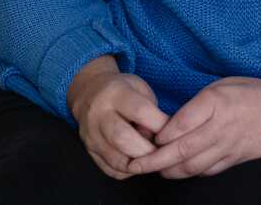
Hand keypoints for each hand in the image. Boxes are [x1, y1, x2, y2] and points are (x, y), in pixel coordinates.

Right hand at [67, 57, 170, 179]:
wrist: (89, 92)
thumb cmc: (122, 90)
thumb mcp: (140, 88)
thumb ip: (150, 111)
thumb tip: (159, 138)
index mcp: (115, 93)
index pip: (140, 111)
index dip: (159, 124)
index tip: (172, 132)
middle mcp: (99, 114)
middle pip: (123, 138)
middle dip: (147, 150)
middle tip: (162, 151)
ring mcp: (91, 134)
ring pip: (115, 159)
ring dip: (138, 164)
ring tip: (150, 158)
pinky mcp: (89, 150)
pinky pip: (110, 169)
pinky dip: (127, 171)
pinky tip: (136, 162)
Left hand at [125, 76, 260, 178]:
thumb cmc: (257, 92)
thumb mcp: (226, 84)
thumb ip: (200, 102)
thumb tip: (172, 121)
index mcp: (218, 101)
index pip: (182, 122)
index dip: (161, 132)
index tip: (147, 134)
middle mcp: (222, 127)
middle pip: (182, 149)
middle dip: (154, 160)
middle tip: (133, 164)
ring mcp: (228, 147)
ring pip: (191, 166)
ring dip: (167, 170)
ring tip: (148, 169)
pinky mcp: (234, 160)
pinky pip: (206, 170)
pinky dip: (187, 172)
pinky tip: (176, 170)